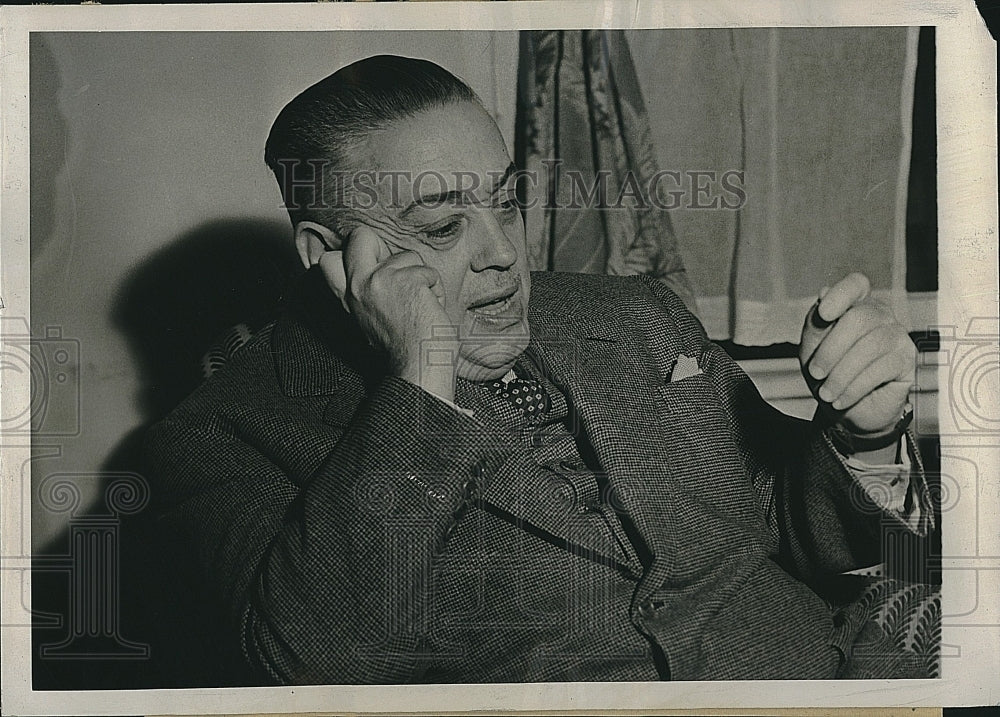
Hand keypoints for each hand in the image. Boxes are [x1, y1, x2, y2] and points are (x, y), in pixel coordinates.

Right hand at [317, 225, 459, 401]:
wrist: (418, 367)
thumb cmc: (403, 347)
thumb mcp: (370, 317)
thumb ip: (367, 291)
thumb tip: (381, 263)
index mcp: (349, 297)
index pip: (328, 259)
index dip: (350, 253)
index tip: (370, 265)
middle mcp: (359, 285)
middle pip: (360, 236)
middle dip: (381, 245)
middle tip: (394, 271)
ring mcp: (381, 280)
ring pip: (408, 255)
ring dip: (420, 277)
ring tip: (419, 303)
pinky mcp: (407, 280)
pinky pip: (428, 272)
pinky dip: (435, 289)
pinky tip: (430, 308)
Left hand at [798, 273, 914, 434]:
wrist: (848, 411)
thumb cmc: (828, 374)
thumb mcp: (812, 349)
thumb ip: (815, 323)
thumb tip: (823, 292)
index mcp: (855, 306)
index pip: (856, 284)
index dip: (841, 295)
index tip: (823, 315)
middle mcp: (880, 315)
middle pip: (859, 318)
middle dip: (830, 350)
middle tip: (815, 373)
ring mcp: (897, 335)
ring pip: (869, 346)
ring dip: (841, 374)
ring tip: (826, 393)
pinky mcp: (907, 359)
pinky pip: (880, 369)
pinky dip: (854, 387)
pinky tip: (841, 399)